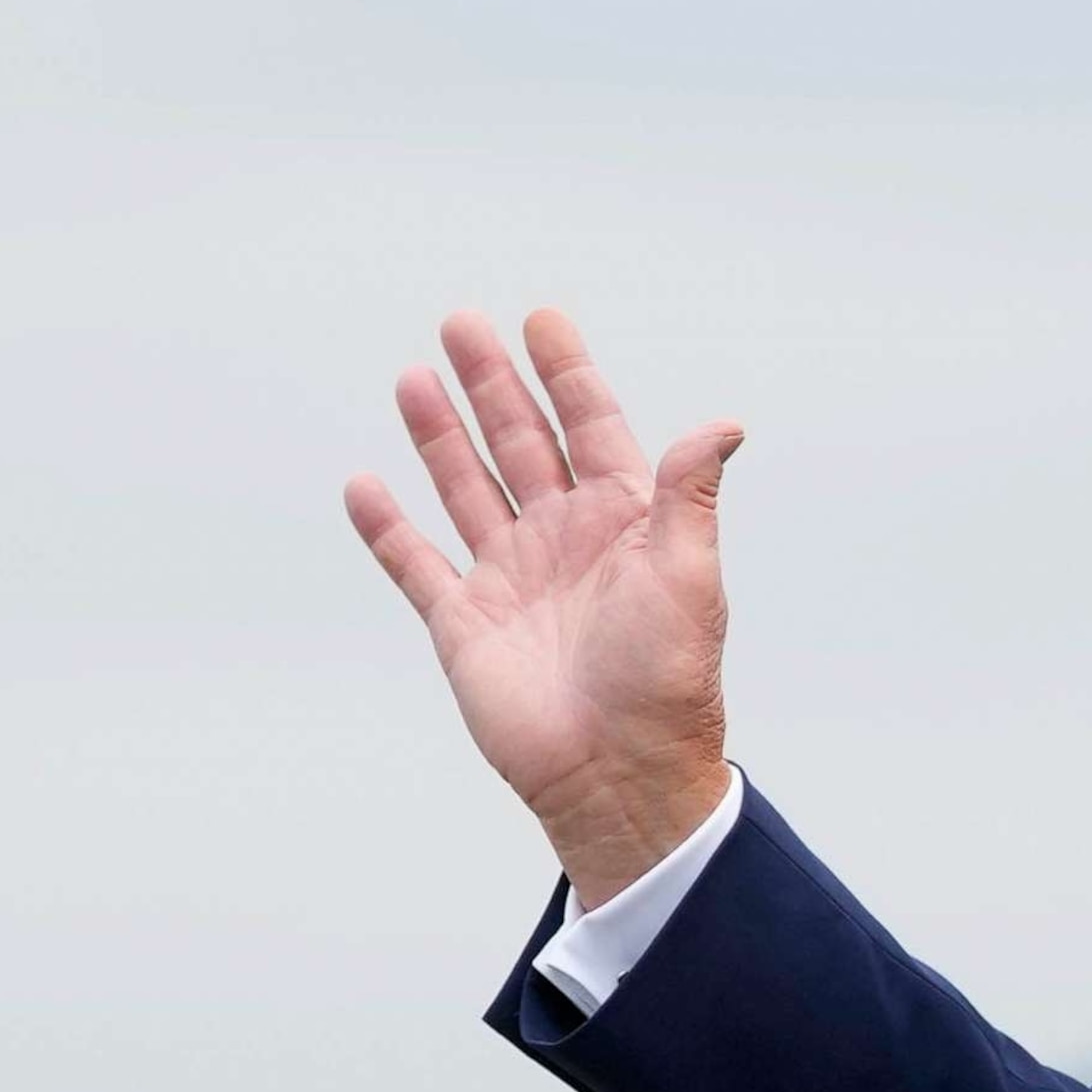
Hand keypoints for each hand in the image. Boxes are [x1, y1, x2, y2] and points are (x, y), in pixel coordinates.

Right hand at [344, 307, 744, 908]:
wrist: (618, 772)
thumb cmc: (667, 678)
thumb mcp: (688, 573)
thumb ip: (689, 493)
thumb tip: (725, 423)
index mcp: (623, 522)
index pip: (591, 427)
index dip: (567, 374)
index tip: (543, 319)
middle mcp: (564, 540)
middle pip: (522, 443)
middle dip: (493, 384)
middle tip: (462, 323)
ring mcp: (510, 578)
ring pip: (467, 487)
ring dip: (440, 435)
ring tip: (414, 376)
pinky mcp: (464, 623)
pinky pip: (416, 564)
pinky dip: (388, 527)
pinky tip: (365, 483)